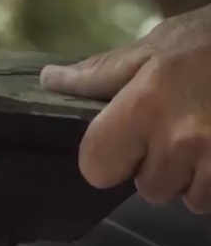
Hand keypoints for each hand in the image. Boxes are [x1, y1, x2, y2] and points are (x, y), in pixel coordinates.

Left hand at [40, 4, 210, 212]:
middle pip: (145, 187)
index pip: (96, 168)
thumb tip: (50, 81)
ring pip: (184, 197)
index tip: (120, 142)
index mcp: (144, 106)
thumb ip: (100, 74)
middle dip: (154, 165)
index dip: (105, 158)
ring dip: (189, 176)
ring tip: (203, 136)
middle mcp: (180, 141)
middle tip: (173, 128)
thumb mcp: (153, 47)